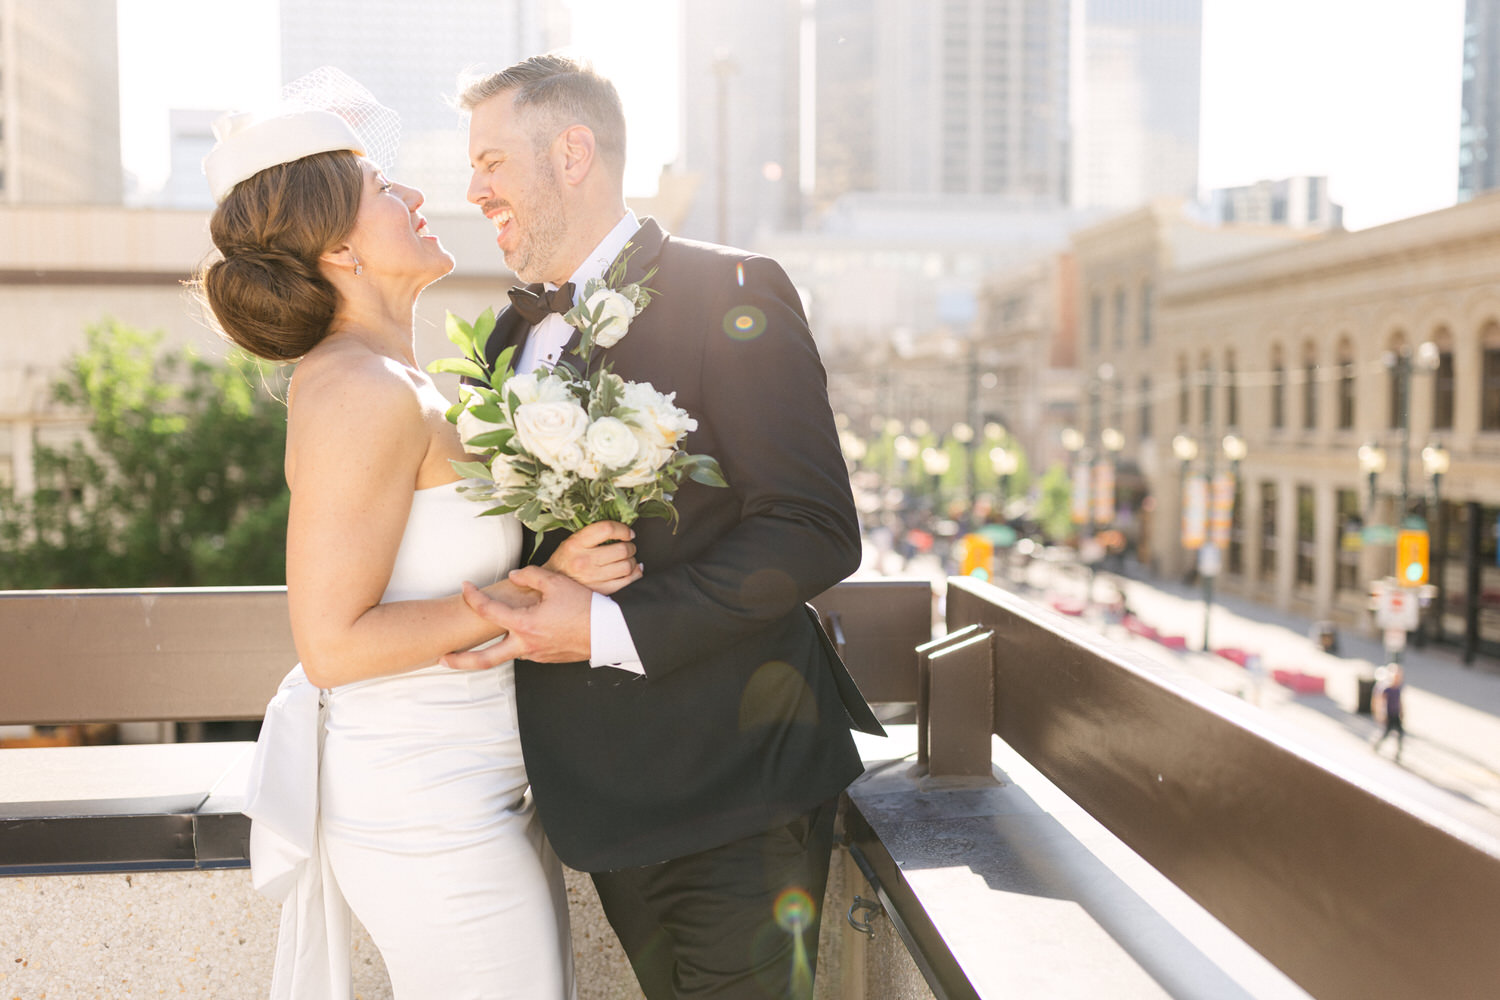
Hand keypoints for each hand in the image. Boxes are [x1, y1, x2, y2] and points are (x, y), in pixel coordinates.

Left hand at [439, 567, 593, 668]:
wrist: (610, 631)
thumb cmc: (586, 606)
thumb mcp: (557, 583)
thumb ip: (531, 576)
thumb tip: (514, 576)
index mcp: (525, 624)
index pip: (488, 611)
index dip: (473, 597)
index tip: (466, 586)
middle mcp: (526, 645)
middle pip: (485, 659)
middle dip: (460, 661)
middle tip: (441, 658)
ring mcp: (537, 655)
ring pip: (508, 653)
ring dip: (495, 647)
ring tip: (482, 641)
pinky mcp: (548, 658)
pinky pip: (527, 651)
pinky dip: (519, 643)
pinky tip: (524, 632)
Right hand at [544, 520, 641, 594]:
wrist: (552, 587)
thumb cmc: (564, 562)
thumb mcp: (571, 542)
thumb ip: (593, 534)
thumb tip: (622, 531)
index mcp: (576, 544)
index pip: (607, 529)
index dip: (623, 529)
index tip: (627, 533)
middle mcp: (584, 561)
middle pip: (622, 549)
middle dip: (630, 546)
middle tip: (628, 546)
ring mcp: (593, 578)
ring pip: (626, 566)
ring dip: (632, 561)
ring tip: (627, 559)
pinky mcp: (600, 591)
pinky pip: (626, 582)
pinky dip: (634, 574)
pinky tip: (631, 571)